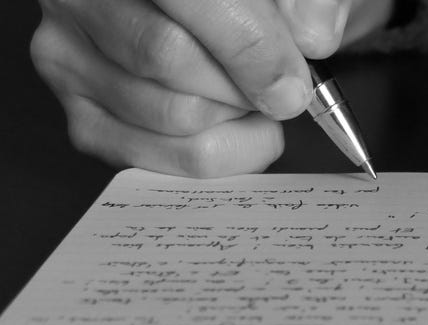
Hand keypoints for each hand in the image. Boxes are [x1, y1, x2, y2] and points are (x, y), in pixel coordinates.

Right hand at [31, 0, 390, 176]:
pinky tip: (234, 127)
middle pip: (170, 60)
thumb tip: (312, 38)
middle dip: (244, 88)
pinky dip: (217, 153)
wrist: (223, 14)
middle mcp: (82, 0)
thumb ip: (310, 1)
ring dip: (235, 121)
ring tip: (253, 99)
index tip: (293, 84)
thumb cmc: (254, 1)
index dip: (249, 48)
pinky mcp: (83, 116)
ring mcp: (70, 60)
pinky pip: (158, 159)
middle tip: (279, 90)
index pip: (191, 2)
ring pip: (169, 115)